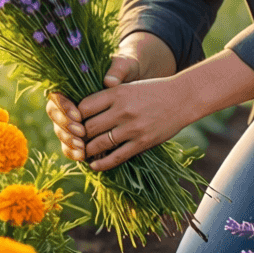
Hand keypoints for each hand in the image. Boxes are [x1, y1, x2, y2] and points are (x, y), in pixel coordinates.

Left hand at [46, 33, 176, 168]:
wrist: (181, 98)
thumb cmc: (152, 91)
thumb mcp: (127, 87)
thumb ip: (107, 97)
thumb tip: (83, 110)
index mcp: (116, 93)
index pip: (83, 107)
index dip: (73, 117)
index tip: (72, 123)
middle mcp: (121, 110)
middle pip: (88, 127)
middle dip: (78, 136)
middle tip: (74, 141)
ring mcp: (132, 127)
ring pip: (99, 144)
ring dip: (88, 151)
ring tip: (82, 153)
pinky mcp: (142, 142)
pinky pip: (116, 156)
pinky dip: (102, 163)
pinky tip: (95, 165)